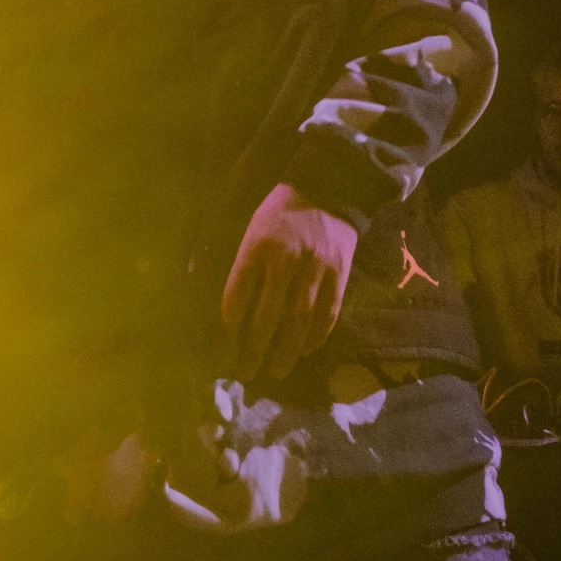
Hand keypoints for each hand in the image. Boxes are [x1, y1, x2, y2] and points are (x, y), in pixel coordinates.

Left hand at [221, 183, 357, 386]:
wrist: (328, 187)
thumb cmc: (280, 212)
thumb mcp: (252, 228)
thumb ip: (241, 265)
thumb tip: (221, 303)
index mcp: (257, 246)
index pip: (237, 295)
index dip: (229, 328)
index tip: (224, 351)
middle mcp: (285, 259)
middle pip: (267, 315)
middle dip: (254, 349)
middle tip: (245, 373)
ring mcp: (315, 268)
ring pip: (299, 320)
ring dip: (285, 351)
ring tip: (275, 372)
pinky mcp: (339, 273)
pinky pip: (328, 313)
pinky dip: (316, 336)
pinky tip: (304, 351)